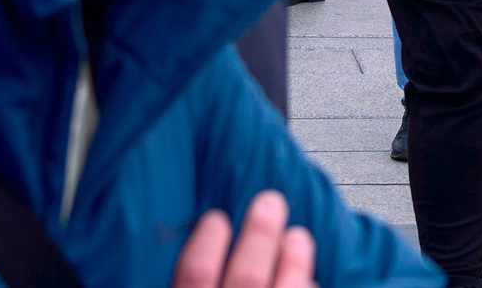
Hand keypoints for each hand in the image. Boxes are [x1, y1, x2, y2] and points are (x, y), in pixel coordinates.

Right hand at [172, 191, 316, 287]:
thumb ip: (183, 280)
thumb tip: (172, 257)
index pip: (195, 274)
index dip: (207, 243)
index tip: (216, 218)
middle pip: (247, 277)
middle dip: (261, 236)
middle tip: (270, 202)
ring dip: (295, 262)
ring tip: (298, 236)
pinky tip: (309, 279)